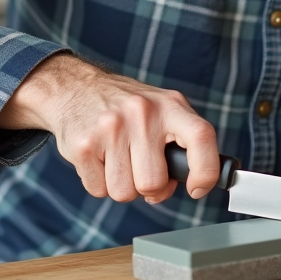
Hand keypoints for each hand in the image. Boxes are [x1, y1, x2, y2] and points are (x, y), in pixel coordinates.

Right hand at [0, 52, 220, 202]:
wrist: (75, 87)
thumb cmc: (126, 107)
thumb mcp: (161, 109)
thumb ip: (179, 143)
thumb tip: (189, 184)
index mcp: (169, 105)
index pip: (201, 137)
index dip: (205, 171)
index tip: (196, 189)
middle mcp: (142, 113)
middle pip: (153, 182)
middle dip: (148, 186)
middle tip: (139, 166)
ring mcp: (111, 128)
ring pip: (124, 192)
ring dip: (122, 185)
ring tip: (117, 159)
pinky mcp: (83, 145)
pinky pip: (98, 190)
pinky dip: (99, 182)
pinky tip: (98, 158)